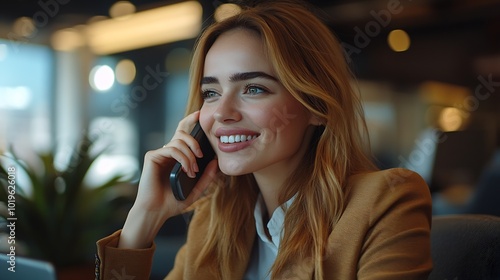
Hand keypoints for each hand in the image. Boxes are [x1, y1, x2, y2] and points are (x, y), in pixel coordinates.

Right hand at [119, 111, 217, 248]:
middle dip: (194, 140)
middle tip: (201, 155)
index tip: (200, 115)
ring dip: (190, 155)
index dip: (190, 121)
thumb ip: (206, 177)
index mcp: (176, 157)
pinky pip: (171, 149)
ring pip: (178, 141)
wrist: (156, 211)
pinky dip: (182, 158)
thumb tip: (216, 162)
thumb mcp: (195, 189)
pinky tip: (186, 170)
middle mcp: (167, 152)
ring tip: (193, 171)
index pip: (183, 133)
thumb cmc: (173, 201)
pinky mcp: (152, 156)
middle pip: (182, 132)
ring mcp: (159, 153)